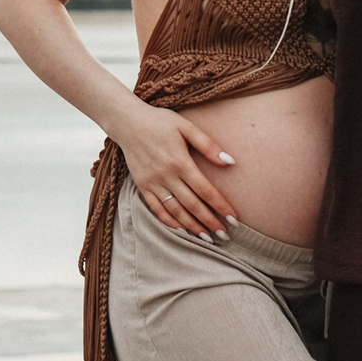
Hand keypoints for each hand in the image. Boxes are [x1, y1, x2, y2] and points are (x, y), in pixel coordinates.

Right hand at [116, 104, 237, 237]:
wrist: (127, 122)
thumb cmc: (161, 122)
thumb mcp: (186, 126)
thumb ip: (208, 145)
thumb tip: (230, 162)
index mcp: (180, 162)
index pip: (205, 190)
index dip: (220, 206)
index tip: (234, 220)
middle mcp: (166, 176)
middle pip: (192, 205)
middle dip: (210, 222)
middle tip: (225, 236)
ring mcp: (152, 183)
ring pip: (175, 210)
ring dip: (192, 226)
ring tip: (208, 238)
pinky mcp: (142, 186)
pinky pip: (156, 208)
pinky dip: (169, 221)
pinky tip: (182, 230)